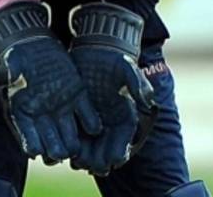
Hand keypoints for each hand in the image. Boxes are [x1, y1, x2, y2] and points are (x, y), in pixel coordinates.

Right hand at [0, 1, 101, 162]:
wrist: (39, 47)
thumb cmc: (21, 57)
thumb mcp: (14, 63)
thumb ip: (9, 71)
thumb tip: (3, 74)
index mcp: (25, 113)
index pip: (28, 136)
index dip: (31, 144)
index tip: (36, 151)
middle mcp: (44, 116)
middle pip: (51, 140)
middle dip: (55, 149)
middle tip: (60, 155)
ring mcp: (63, 109)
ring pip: (70, 132)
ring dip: (74, 141)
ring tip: (78, 148)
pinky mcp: (79, 98)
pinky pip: (86, 114)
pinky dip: (91, 121)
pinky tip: (95, 127)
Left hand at [67, 3, 157, 175]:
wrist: (95, 47)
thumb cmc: (115, 58)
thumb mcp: (127, 68)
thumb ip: (138, 85)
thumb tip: (149, 103)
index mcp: (124, 112)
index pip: (123, 138)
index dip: (119, 150)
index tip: (113, 160)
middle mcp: (108, 118)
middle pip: (104, 145)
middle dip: (98, 158)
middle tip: (91, 166)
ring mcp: (90, 117)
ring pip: (88, 142)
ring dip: (83, 155)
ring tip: (76, 162)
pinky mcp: (74, 111)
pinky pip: (72, 131)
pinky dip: (69, 142)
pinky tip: (63, 149)